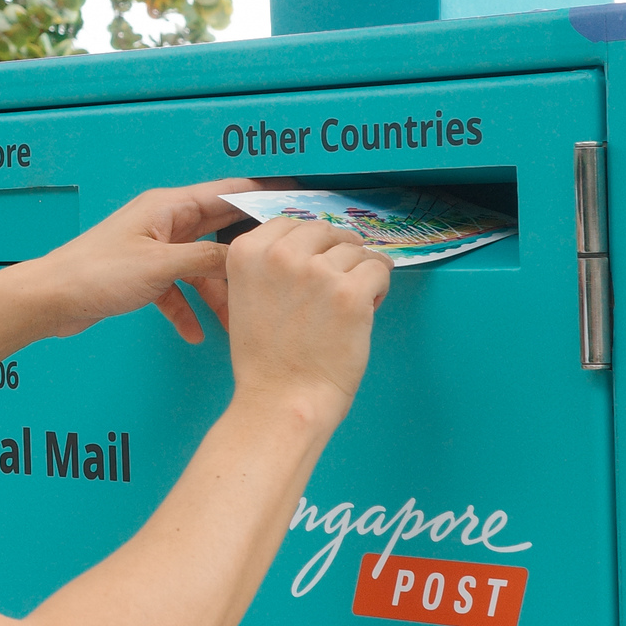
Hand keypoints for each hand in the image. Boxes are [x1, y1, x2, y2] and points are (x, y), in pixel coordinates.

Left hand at [22, 179, 289, 345]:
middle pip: (220, 231)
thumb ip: (208, 260)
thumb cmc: (94, 274)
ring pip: (201, 267)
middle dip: (247, 255)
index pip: (229, 193)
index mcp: (168, 206)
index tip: (299, 208)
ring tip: (236, 322)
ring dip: (218, 294)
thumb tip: (248, 258)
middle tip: (282, 268)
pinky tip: (195, 334)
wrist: (49, 300)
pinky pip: (178, 290)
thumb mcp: (161, 266)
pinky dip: (188, 310)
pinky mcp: (142, 276)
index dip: (265, 198)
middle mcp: (164, 223)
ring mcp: (154, 249)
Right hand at [218, 217, 390, 434]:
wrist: (283, 401)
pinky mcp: (350, 292)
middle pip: (325, 231)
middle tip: (339, 282)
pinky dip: (379, 286)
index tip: (317, 259)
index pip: (289, 223)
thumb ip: (269, 267)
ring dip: (359, 272)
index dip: (309, 243)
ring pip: (356, 249)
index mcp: (247, 253)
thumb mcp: (246, 299)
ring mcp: (316, 272)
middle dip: (337, 253)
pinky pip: (379, 267)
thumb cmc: (267, 361)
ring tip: (350, 303)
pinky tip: (367, 306)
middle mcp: (280, 255)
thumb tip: (311, 248)